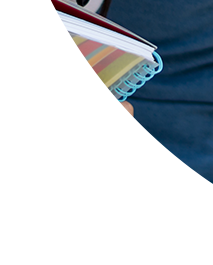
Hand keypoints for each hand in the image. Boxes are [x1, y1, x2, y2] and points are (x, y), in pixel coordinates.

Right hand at [0, 93, 131, 180]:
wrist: (15, 138)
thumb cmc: (51, 119)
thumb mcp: (92, 106)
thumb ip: (120, 110)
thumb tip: (129, 113)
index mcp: (111, 148)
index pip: (119, 119)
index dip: (102, 111)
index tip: (84, 112)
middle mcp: (99, 164)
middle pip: (106, 131)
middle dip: (93, 123)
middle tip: (72, 118)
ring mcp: (80, 170)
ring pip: (90, 142)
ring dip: (81, 134)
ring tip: (61, 129)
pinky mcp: (64, 172)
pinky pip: (75, 153)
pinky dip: (68, 145)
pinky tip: (54, 141)